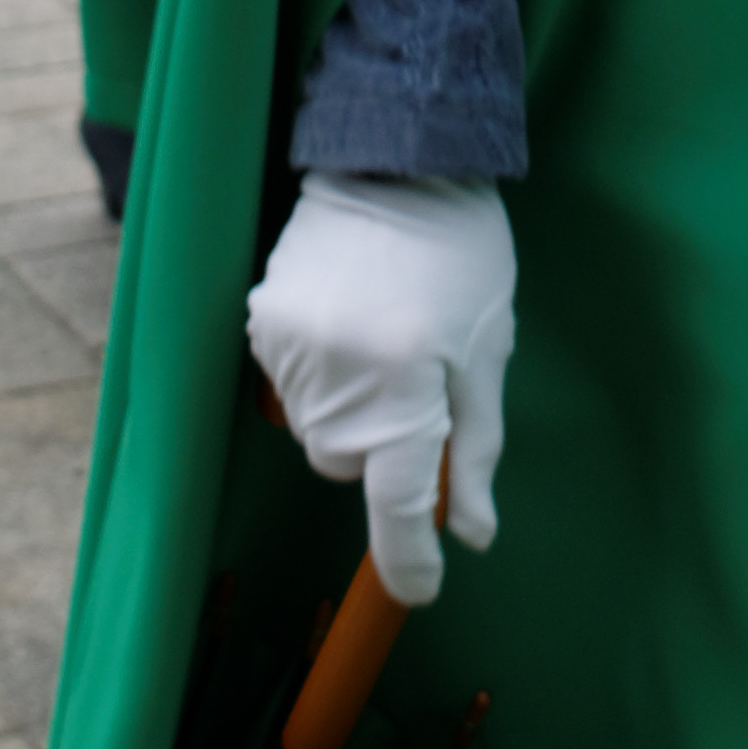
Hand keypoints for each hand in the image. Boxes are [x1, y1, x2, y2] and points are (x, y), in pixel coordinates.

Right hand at [245, 172, 513, 604]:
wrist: (394, 160)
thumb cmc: (459, 256)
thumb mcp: (486, 352)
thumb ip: (475, 449)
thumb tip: (469, 532)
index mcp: (404, 383)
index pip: (397, 501)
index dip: (408, 557)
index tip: (422, 588)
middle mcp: (338, 373)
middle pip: (350, 466)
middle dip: (386, 446)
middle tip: (419, 383)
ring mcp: (290, 348)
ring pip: (318, 431)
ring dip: (352, 411)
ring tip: (383, 339)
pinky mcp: (261, 322)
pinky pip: (291, 387)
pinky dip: (322, 375)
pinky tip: (347, 321)